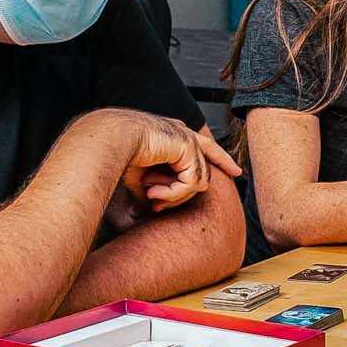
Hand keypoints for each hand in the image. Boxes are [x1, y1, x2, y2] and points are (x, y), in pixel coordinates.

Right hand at [105, 111, 241, 207]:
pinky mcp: (188, 147)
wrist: (110, 141)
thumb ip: (152, 192)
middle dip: (184, 195)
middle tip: (155, 207)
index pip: (206, 148)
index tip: (237, 171)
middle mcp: (184, 134)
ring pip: (199, 181)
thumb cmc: (117, 157)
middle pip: (205, 170)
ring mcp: (188, 139)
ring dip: (173, 196)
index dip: (222, 159)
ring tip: (150, 196)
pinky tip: (153, 192)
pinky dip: (173, 193)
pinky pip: (192, 182)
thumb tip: (149, 213)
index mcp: (174, 136)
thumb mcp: (138, 179)